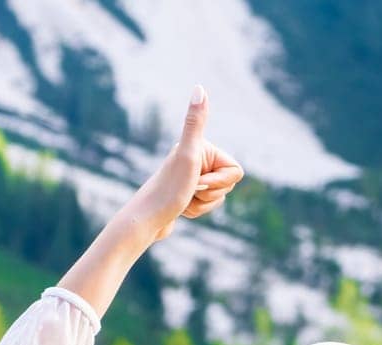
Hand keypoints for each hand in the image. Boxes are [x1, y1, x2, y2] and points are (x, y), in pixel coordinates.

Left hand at [120, 85, 244, 241]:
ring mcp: (192, 175)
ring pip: (218, 197)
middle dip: (211, 194)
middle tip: (190, 190)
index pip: (236, 171)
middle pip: (228, 184)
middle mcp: (196, 157)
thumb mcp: (187, 154)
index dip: (221, 181)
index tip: (199, 180)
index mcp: (201, 146)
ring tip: (184, 200)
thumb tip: (199, 87)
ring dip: (203, 205)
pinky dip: (197, 211)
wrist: (146, 220)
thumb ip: (195, 122)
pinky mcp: (188, 192)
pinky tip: (181, 208)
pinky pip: (207, 206)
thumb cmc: (168, 189)